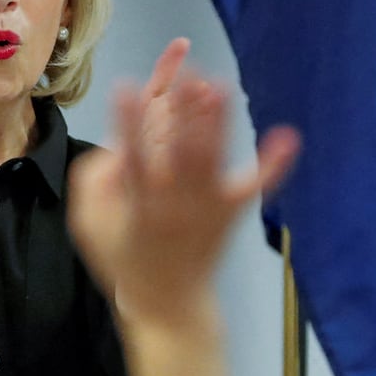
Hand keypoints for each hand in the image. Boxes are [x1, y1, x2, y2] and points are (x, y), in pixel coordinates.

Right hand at [67, 51, 298, 324]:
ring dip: (218, 122)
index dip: (127, 122)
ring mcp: (206, 207)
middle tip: (189, 76)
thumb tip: (114, 147)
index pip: (130, 157)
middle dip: (183, 112)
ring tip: (221, 85)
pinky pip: (253, 187)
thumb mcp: (89, 223)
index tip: (126, 87)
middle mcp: (173, 204)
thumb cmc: (121, 253)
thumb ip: (94, 183)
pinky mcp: (231, 212)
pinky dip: (272, 165)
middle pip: (179, 152)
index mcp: (136, 205)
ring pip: (212, 160)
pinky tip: (287, 136)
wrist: (167, 299)